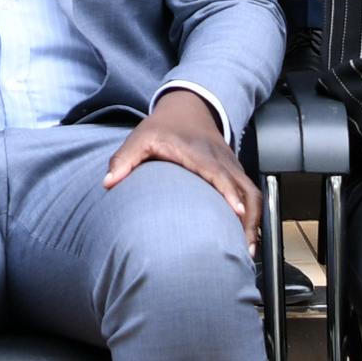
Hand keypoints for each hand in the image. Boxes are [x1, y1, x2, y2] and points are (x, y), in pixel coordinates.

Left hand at [104, 86, 256, 233]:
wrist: (188, 109)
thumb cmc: (163, 128)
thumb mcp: (140, 138)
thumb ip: (123, 160)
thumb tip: (107, 183)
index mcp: (198, 152)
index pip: (218, 172)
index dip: (230, 192)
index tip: (237, 212)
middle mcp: (220, 160)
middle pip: (245, 189)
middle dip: (249, 218)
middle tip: (244, 248)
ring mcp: (231, 166)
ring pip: (253, 194)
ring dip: (254, 221)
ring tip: (248, 251)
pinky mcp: (235, 172)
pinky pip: (251, 194)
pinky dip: (253, 216)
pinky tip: (247, 238)